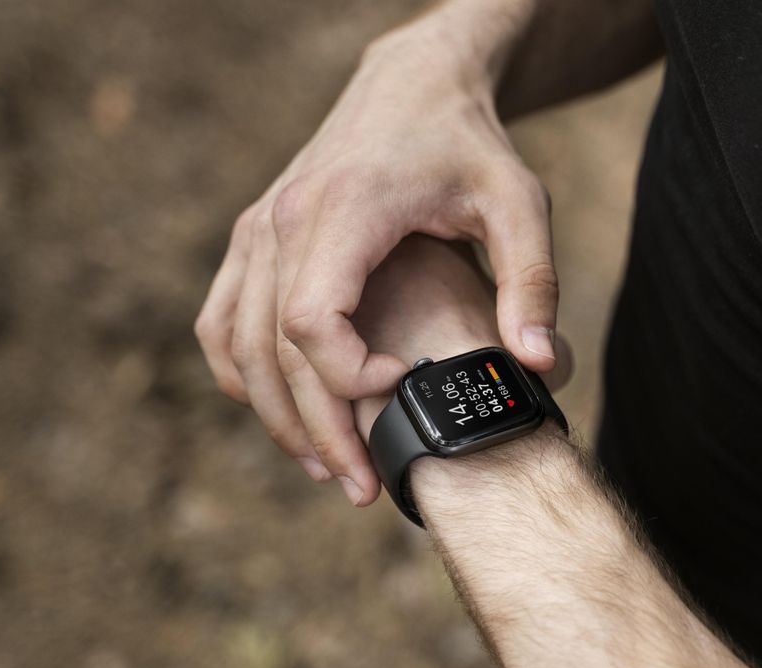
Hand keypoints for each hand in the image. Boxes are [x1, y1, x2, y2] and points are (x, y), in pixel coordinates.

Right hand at [194, 14, 557, 501]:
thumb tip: (539, 367)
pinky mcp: (255, 236)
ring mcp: (259, 227)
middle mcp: (284, 218)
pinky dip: (240, 373)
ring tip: (326, 468)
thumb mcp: (518, 203)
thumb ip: (532, 282)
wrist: (413, 86)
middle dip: (317, 428)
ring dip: (275, 415)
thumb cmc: (468, 145)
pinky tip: (279, 413)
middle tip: (362, 487)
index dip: (347, 377)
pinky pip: (222, 320)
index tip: (403, 389)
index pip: (310, 319)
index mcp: (346, 209)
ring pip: (237, 344)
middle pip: (273, 349)